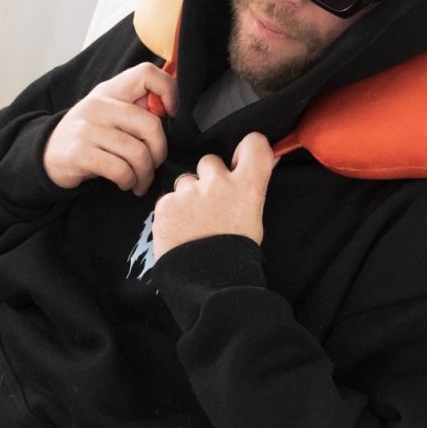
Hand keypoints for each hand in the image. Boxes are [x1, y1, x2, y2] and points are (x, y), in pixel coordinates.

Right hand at [43, 64, 177, 195]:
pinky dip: (129, 181)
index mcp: (110, 90)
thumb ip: (135, 108)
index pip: (147, 74)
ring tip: (140, 181)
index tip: (171, 115)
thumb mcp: (107, 113)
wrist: (46, 155)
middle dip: (159, 152)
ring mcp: (87, 128)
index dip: (169, 91)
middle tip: (154, 165)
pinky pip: (120, 170)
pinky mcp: (80, 153)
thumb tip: (169, 109)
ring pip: (137, 153)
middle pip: (150, 124)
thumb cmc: (88, 136)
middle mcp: (98, 105)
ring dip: (145, 174)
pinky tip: (126, 183)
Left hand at [152, 132, 274, 258]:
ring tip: (193, 224)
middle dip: (209, 179)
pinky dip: (172, 212)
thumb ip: (251, 188)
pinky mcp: (166, 204)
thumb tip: (261, 163)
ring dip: (188, 196)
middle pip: (210, 162)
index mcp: (247, 187)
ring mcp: (189, 192)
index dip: (247, 148)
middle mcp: (218, 183)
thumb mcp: (253, 219)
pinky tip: (180, 231)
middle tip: (210, 206)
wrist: (209, 284)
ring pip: (185, 181)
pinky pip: (168, 199)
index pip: (254, 144)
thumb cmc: (234, 255)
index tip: (240, 160)